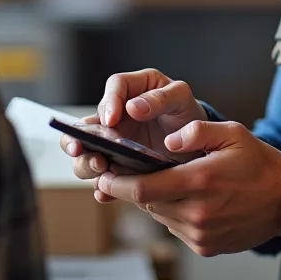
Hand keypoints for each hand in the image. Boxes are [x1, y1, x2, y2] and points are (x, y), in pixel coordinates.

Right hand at [60, 69, 206, 196]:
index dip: (109, 102)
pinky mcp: (118, 165)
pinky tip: (104, 192)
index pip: (115, 87)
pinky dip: (102, 186)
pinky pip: (104, 176)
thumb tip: (133, 107)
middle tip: (84, 147)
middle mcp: (117, 114)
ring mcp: (114, 141)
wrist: (197, 142)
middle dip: (83, 137)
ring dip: (87, 161)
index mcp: (133, 88)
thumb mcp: (180, 99)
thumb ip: (160, 99)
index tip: (111, 120)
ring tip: (100, 168)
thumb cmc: (186, 113)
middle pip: (89, 123)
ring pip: (88, 152)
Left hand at [95, 120, 280, 256]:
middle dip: (130, 188)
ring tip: (158, 180)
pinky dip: (172, 212)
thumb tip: (167, 141)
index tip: (104, 173)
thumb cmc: (259, 163)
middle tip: (121, 172)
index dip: (117, 183)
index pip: (142, 188)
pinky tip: (185, 197)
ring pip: (159, 216)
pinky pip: (175, 228)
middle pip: (146, 203)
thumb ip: (196, 131)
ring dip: (153, 199)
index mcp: (199, 182)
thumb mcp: (231, 133)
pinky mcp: (205, 247)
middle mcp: (197, 213)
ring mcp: (201, 234)